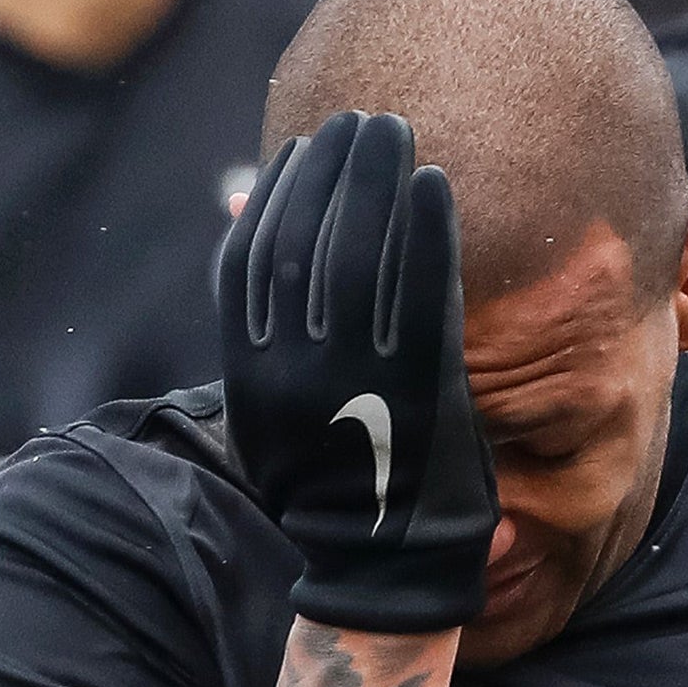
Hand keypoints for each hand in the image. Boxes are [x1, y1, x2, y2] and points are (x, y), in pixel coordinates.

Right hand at [219, 111, 497, 631]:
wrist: (382, 563)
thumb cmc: (336, 482)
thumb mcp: (276, 416)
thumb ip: (272, 341)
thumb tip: (257, 254)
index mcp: (251, 375)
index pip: (251, 260)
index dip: (276, 197)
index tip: (301, 151)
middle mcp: (294, 370)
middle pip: (304, 239)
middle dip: (331, 170)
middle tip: (359, 123)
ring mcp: (356, 375)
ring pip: (359, 252)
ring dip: (377, 180)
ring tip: (396, 133)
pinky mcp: (418, 383)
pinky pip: (422, 287)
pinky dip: (427, 229)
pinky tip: (436, 185)